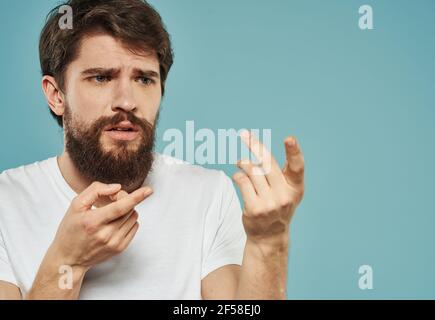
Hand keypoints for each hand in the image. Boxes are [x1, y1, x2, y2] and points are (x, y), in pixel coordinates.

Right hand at [49, 182, 152, 269]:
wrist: (69, 258)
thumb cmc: (71, 229)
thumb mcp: (76, 205)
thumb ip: (96, 191)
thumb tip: (117, 188)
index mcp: (93, 222)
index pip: (120, 207)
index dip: (136, 197)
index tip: (148, 190)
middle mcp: (105, 234)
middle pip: (129, 210)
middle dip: (125, 200)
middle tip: (112, 200)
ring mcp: (114, 243)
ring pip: (134, 217)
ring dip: (128, 210)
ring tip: (112, 213)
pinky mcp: (120, 248)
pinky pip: (134, 227)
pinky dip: (128, 221)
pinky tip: (115, 222)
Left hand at [233, 131, 304, 248]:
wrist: (269, 236)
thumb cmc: (278, 206)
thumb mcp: (286, 191)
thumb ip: (279, 173)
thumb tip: (256, 149)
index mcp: (295, 188)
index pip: (297, 167)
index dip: (294, 152)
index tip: (289, 138)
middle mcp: (284, 195)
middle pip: (267, 163)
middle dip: (255, 145)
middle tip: (244, 134)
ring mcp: (269, 203)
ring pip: (252, 171)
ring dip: (243, 163)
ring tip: (240, 162)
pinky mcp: (254, 209)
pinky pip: (242, 182)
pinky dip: (238, 175)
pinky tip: (238, 176)